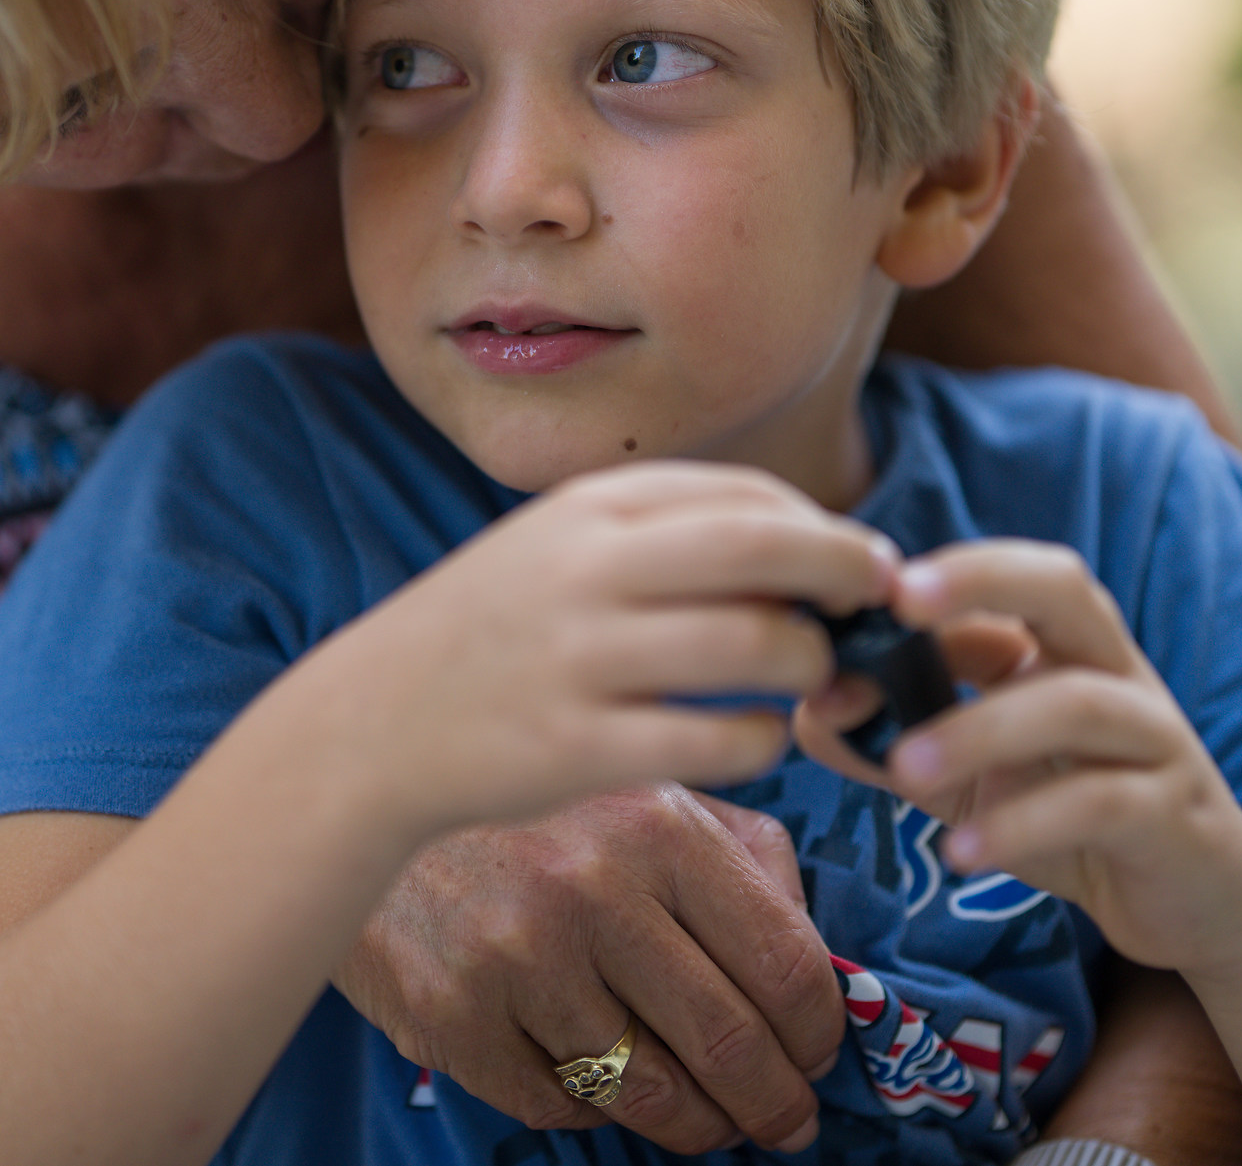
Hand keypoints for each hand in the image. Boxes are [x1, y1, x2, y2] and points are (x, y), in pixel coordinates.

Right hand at [290, 460, 897, 843]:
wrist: (369, 724)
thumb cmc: (489, 635)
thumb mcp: (553, 549)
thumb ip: (659, 537)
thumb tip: (805, 546)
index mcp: (584, 510)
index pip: (742, 494)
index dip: (821, 527)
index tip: (855, 561)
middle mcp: (584, 570)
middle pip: (763, 547)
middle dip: (844, 572)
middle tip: (871, 606)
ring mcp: (579, 658)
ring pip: (755, 646)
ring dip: (809, 665)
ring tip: (806, 680)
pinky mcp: (578, 748)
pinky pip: (718, 741)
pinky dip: (764, 741)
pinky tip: (755, 739)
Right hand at [338, 786, 843, 1155]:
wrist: (363, 795)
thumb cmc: (533, 803)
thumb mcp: (646, 791)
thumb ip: (743, 858)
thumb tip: (821, 964)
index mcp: (659, 825)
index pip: (787, 966)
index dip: (820, 1035)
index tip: (819, 1058)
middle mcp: (591, 887)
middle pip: (730, 1043)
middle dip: (775, 1103)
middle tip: (786, 1122)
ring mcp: (517, 957)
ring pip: (651, 1092)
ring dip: (697, 1125)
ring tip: (706, 1121)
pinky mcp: (455, 1015)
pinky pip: (559, 1103)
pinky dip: (593, 1106)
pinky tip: (598, 1078)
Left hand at [794, 541, 1241, 976]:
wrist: (1197, 901)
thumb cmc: (1070, 816)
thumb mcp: (969, 777)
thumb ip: (890, 741)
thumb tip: (808, 710)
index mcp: (1065, 646)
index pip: (1011, 576)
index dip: (941, 572)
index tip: (861, 583)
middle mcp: (1115, 671)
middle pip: (1065, 589)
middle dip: (982, 581)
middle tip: (898, 606)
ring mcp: (1153, 740)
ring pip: (1077, 704)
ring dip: (981, 729)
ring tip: (900, 768)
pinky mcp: (1174, 815)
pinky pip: (1101, 804)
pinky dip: (1023, 825)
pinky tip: (960, 853)